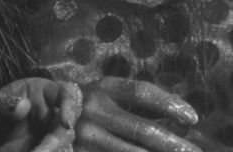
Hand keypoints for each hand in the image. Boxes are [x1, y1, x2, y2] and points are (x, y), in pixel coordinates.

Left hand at [0, 76, 83, 151]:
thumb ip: (2, 106)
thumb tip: (24, 105)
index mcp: (42, 92)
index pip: (66, 92)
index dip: (70, 105)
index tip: (66, 124)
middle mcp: (51, 113)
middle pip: (67, 125)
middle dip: (55, 142)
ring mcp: (51, 135)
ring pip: (64, 145)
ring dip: (52, 150)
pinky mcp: (49, 150)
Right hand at [75, 78, 201, 151]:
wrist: (39, 115)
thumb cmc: (83, 104)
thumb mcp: (102, 93)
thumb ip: (132, 102)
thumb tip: (178, 117)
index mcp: (102, 88)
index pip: (141, 92)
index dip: (169, 103)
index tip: (193, 117)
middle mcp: (95, 111)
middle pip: (142, 130)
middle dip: (173, 144)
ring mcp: (87, 138)